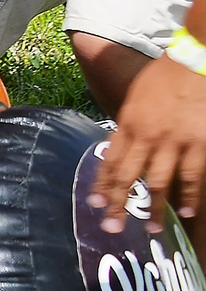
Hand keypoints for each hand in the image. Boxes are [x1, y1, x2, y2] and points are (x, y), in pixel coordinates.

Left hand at [93, 57, 205, 234]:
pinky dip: (190, 196)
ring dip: (154, 208)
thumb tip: (123, 147)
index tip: (95, 205)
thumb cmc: (164, 78)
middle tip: (111, 228)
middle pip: (129, 177)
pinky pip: (192, 175)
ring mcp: (175, 142)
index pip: (111, 161)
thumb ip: (130, 125)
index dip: (102, 185)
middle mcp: (148, 136)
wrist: (194, 61)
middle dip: (118, 205)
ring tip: (150, 229)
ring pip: (159, 182)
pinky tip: (187, 213)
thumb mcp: (136, 99)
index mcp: (129, 124)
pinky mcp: (200, 144)